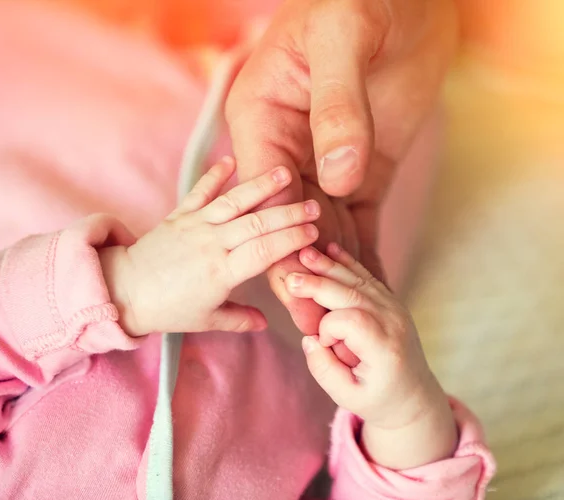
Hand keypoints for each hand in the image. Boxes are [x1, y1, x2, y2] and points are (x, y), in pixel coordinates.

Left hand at [100, 157, 319, 335]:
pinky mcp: (180, 215)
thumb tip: (265, 322)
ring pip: (233, 202)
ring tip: (283, 172)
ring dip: (259, 186)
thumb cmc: (168, 309)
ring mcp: (195, 226)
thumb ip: (239, 319)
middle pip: (256, 224)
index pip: (264, 252)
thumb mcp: (207, 321)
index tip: (313, 232)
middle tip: (313, 206)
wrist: (125, 290)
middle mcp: (211, 244)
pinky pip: (200, 192)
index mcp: (221, 272)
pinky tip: (230, 160)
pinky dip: (214, 175)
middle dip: (287, 213)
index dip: (290, 240)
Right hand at [226, 0, 456, 334]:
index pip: (262, 189)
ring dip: (334, 274)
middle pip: (288, 220)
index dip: (276, 238)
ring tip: (342, 320)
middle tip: (318, 325)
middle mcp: (286, 148)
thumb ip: (338, 110)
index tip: (294, 285)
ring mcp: (325, 163)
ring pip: (323, 228)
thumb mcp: (344, 41)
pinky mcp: (362, 171)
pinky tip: (371, 287)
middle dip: (303, 272)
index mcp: (263, 118)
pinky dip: (365, 253)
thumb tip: (337, 178)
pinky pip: (359, 218)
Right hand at [285, 244, 456, 468]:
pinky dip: (347, 264)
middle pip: (352, 294)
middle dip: (319, 284)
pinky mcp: (392, 301)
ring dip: (329, 267)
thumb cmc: (378, 399)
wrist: (413, 395)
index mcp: (385, 349)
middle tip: (291, 278)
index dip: (328, 327)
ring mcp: (395, 308)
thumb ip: (324, 370)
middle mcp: (394, 323)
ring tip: (305, 254)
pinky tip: (330, 250)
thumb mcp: (347, 397)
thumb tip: (309, 338)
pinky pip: (367, 278)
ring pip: (358, 280)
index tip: (323, 343)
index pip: (351, 322)